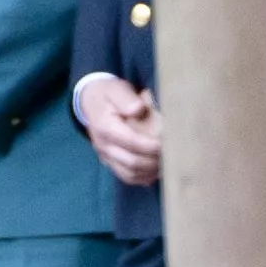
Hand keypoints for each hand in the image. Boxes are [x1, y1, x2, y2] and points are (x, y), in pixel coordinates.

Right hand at [74, 71, 162, 189]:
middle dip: (155, 160)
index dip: (151, 145)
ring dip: (150, 171)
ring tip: (169, 163)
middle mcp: (104, 146)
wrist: (90, 102)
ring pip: (129, 174)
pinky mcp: (110, 162)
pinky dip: (144, 177)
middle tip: (174, 154)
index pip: (130, 141)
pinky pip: (127, 176)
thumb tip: (138, 109)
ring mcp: (106, 156)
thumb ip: (126, 98)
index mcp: (105, 127)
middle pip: (131, 162)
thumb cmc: (108, 94)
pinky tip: (157, 170)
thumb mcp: (116, 89)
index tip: (169, 142)